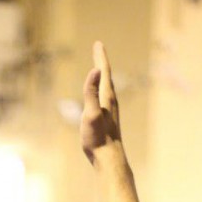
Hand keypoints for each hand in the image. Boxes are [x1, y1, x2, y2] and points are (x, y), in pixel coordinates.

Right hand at [80, 42, 125, 165]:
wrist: (109, 158)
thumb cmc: (98, 138)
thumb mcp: (91, 113)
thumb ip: (91, 92)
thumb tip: (95, 70)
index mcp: (106, 97)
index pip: (103, 72)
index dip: (100, 57)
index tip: (98, 43)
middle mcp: (110, 101)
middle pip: (106, 76)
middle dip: (101, 62)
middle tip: (98, 50)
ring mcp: (109, 111)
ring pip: (107, 87)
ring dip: (102, 76)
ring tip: (99, 69)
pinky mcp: (107, 120)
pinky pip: (104, 98)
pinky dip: (101, 90)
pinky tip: (100, 95)